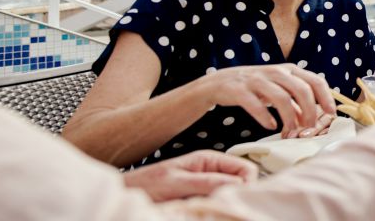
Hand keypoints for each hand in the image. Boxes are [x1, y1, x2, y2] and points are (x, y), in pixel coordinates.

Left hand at [122, 150, 257, 201]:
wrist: (126, 195)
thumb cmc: (145, 184)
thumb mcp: (176, 182)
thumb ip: (207, 181)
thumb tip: (239, 183)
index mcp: (208, 160)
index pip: (244, 167)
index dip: (248, 182)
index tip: (239, 197)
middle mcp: (211, 172)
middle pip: (241, 183)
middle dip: (237, 194)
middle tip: (225, 206)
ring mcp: (206, 188)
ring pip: (229, 196)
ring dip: (225, 203)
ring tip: (213, 210)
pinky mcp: (200, 201)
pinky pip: (216, 205)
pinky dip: (215, 209)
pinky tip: (208, 213)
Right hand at [199, 64, 336, 137]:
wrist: (219, 83)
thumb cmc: (255, 87)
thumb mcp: (278, 91)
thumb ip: (295, 104)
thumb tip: (310, 121)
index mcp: (289, 70)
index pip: (315, 80)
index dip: (326, 98)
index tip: (331, 114)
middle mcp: (276, 71)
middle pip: (302, 89)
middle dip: (310, 111)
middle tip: (310, 128)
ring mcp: (257, 79)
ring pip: (281, 98)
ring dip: (290, 118)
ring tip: (291, 132)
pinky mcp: (240, 90)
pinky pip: (256, 105)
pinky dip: (266, 118)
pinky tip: (270, 126)